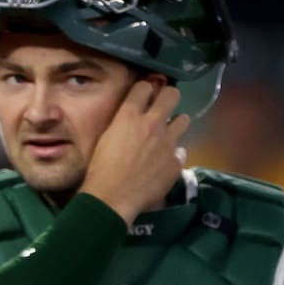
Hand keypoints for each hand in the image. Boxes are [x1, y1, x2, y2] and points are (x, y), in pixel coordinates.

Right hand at [78, 77, 190, 225]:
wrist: (111, 198)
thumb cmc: (99, 169)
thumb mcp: (105, 139)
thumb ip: (122, 125)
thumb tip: (132, 121)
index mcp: (129, 117)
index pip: (144, 86)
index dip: (145, 89)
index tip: (144, 96)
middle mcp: (152, 124)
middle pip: (172, 94)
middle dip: (168, 97)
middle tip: (162, 107)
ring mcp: (168, 142)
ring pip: (184, 119)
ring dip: (176, 123)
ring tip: (167, 134)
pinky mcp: (176, 162)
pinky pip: (181, 150)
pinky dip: (173, 154)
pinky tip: (163, 162)